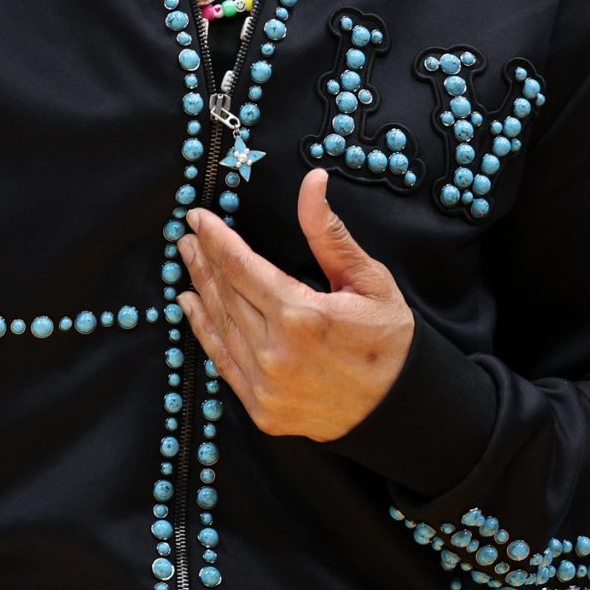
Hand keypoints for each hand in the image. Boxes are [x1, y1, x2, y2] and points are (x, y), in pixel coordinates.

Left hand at [178, 167, 413, 441]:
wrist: (401, 407)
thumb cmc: (389, 340)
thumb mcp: (368, 279)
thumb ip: (329, 232)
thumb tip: (312, 181)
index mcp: (300, 315)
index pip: (240, 266)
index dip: (216, 238)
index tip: (198, 218)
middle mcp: (275, 352)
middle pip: (225, 293)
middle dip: (204, 259)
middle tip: (188, 235)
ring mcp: (264, 385)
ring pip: (219, 325)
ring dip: (200, 289)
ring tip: (188, 260)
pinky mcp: (261, 408)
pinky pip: (222, 361)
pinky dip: (204, 330)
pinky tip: (191, 306)